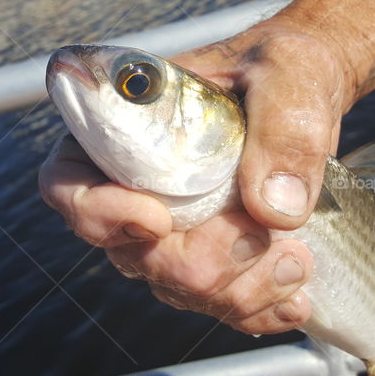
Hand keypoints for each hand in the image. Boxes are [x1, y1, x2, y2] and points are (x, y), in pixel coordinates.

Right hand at [39, 22, 356, 333]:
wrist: (307, 93)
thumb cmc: (282, 65)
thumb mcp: (289, 72)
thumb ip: (282, 128)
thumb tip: (273, 209)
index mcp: (123, 126)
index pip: (67, 183)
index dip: (97, 213)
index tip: (157, 219)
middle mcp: (131, 185)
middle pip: (129, 254)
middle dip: (201, 262)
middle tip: (268, 235)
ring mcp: (167, 229)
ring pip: (175, 286)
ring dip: (238, 288)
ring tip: (297, 256)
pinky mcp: (207, 257)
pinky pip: (216, 304)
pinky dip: (256, 310)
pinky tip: (293, 298)